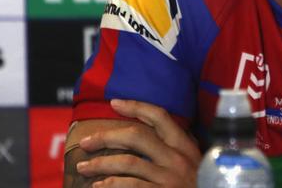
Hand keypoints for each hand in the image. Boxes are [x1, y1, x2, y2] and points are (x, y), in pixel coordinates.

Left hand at [75, 99, 201, 186]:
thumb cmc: (197, 184)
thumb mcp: (192, 163)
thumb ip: (174, 150)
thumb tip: (145, 136)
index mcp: (185, 146)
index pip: (160, 116)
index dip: (136, 106)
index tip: (115, 103)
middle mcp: (177, 158)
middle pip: (137, 136)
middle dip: (107, 136)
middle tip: (86, 141)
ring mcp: (168, 178)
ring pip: (128, 162)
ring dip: (100, 163)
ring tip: (83, 167)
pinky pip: (129, 185)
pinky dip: (110, 185)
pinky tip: (98, 186)